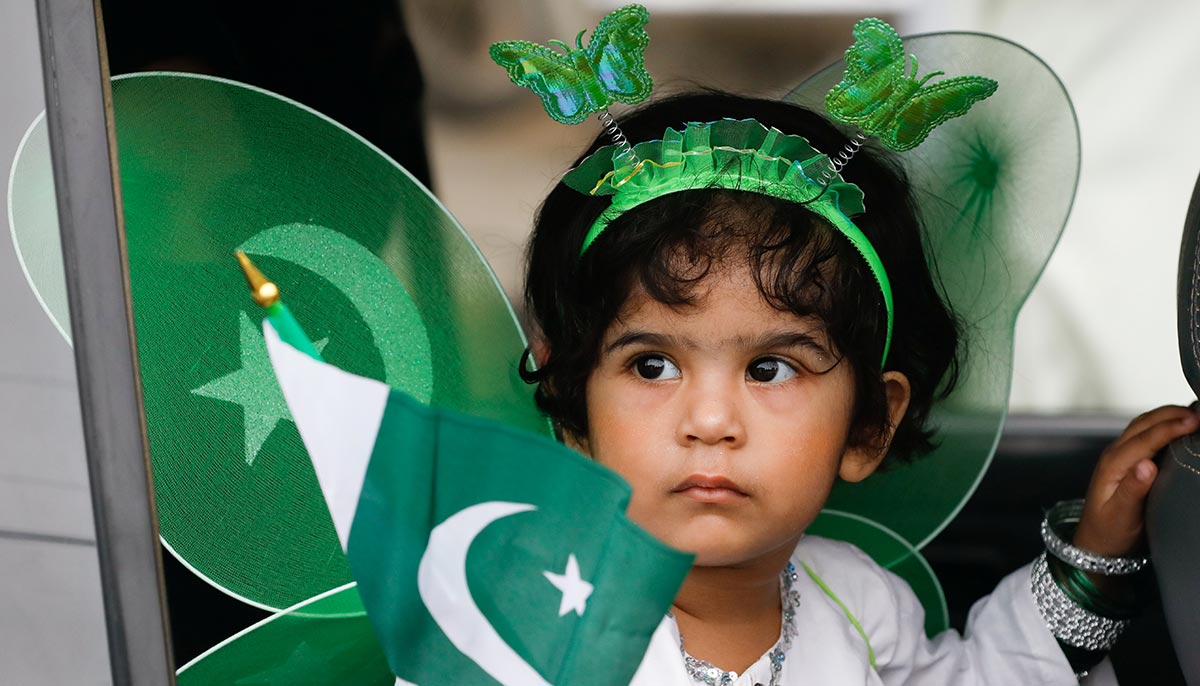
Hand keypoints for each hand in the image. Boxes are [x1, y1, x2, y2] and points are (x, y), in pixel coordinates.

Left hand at [1073, 405, 1198, 556]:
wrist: (1095, 544)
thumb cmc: (1108, 533)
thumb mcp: (1121, 516)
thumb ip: (1133, 490)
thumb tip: (1147, 465)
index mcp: (1112, 465)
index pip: (1144, 438)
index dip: (1170, 427)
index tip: (1194, 421)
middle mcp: (1113, 456)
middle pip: (1143, 424)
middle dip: (1171, 414)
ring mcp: (1118, 457)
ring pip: (1142, 426)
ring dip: (1166, 416)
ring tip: (1193, 414)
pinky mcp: (1125, 462)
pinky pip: (1143, 435)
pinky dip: (1162, 426)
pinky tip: (1177, 428)